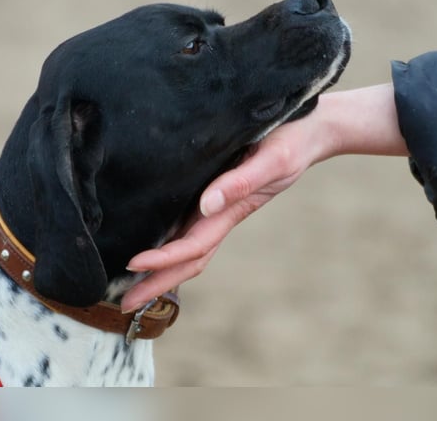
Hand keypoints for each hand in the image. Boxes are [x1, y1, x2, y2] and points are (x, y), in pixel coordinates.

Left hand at [120, 84, 406, 311]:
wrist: (312, 131)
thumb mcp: (271, 159)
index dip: (163, 259)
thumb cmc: (292, 142)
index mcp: (232, 210)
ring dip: (162, 273)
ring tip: (130, 288)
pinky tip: (150, 246)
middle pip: (188, 260)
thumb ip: (241, 181)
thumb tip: (206, 204)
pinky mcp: (218, 193)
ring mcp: (221, 207)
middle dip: (156, 284)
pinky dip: (170, 247)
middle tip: (123, 305)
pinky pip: (191, 228)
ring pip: (189, 249)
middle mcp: (222, 214)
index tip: (133, 264)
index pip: (193, 245)